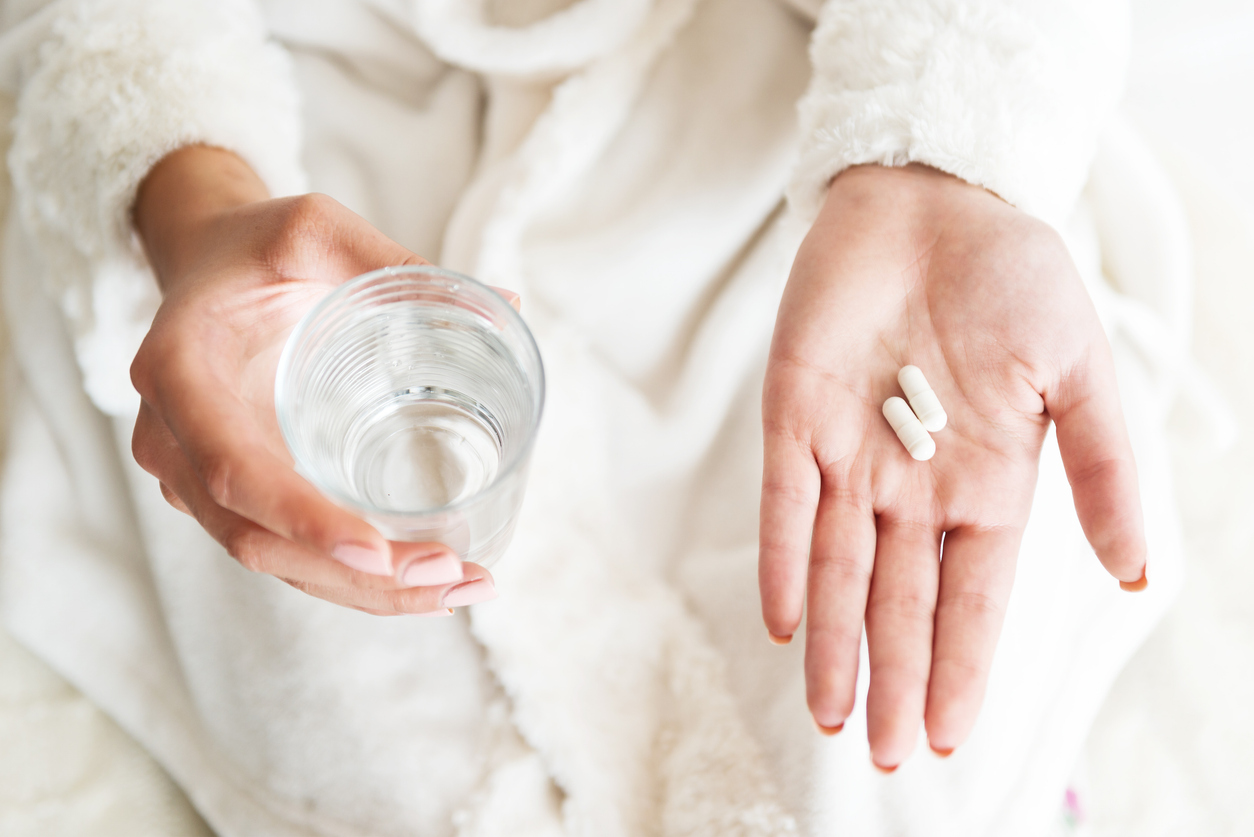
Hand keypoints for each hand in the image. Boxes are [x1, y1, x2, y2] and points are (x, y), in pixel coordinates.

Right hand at [131, 147, 508, 613]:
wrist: (205, 263)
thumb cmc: (256, 246)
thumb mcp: (314, 229)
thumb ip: (393, 263)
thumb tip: (505, 306)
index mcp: (180, 372)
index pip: (233, 470)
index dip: (302, 520)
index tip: (378, 552)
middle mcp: (175, 440)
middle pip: (256, 539)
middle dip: (355, 576)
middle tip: (451, 574)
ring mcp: (197, 475)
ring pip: (273, 560)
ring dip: (364, 591)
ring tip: (459, 588)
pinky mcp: (233, 492)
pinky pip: (285, 550)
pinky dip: (351, 578)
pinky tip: (424, 581)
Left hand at [759, 164, 1145, 767]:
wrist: (935, 199)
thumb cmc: (1013, 278)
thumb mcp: (1078, 371)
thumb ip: (1101, 467)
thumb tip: (1137, 571)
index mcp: (985, 484)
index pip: (971, 597)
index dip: (961, 665)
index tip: (948, 736)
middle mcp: (913, 485)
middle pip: (900, 599)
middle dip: (893, 675)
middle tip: (881, 754)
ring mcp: (850, 455)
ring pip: (836, 566)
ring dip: (834, 639)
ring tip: (832, 711)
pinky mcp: (795, 417)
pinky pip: (784, 501)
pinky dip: (781, 558)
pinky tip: (784, 619)